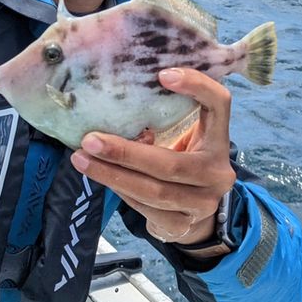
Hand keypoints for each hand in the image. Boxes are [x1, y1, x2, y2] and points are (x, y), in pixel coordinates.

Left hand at [69, 68, 235, 245]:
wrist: (199, 217)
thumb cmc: (183, 163)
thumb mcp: (185, 139)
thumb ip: (164, 122)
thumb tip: (113, 107)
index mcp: (219, 141)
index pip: (219, 105)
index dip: (197, 87)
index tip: (162, 75)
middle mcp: (217, 173)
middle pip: (170, 163)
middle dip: (125, 152)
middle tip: (89, 140)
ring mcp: (202, 204)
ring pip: (153, 191)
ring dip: (113, 175)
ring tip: (82, 160)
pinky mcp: (182, 226)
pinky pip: (145, 210)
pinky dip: (121, 191)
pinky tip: (101, 178)